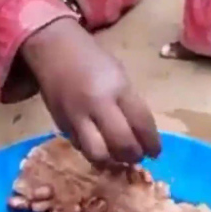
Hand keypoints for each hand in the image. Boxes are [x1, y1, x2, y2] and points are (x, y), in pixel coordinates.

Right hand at [22, 17, 159, 164]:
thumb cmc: (93, 60)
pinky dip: (93, 151)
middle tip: (138, 155)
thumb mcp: (119, 76)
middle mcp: (97, 104)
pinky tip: (100, 146)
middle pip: (121, 144)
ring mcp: (77, 116)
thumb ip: (130, 104)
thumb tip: (142, 135)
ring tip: (119, 156)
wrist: (55, 50)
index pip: (141, 124)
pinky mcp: (61, 124)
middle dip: (134, 155)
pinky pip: (81, 147)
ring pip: (98, 154)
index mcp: (117, 87)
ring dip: (112, 160)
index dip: (152, 143)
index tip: (155, 152)